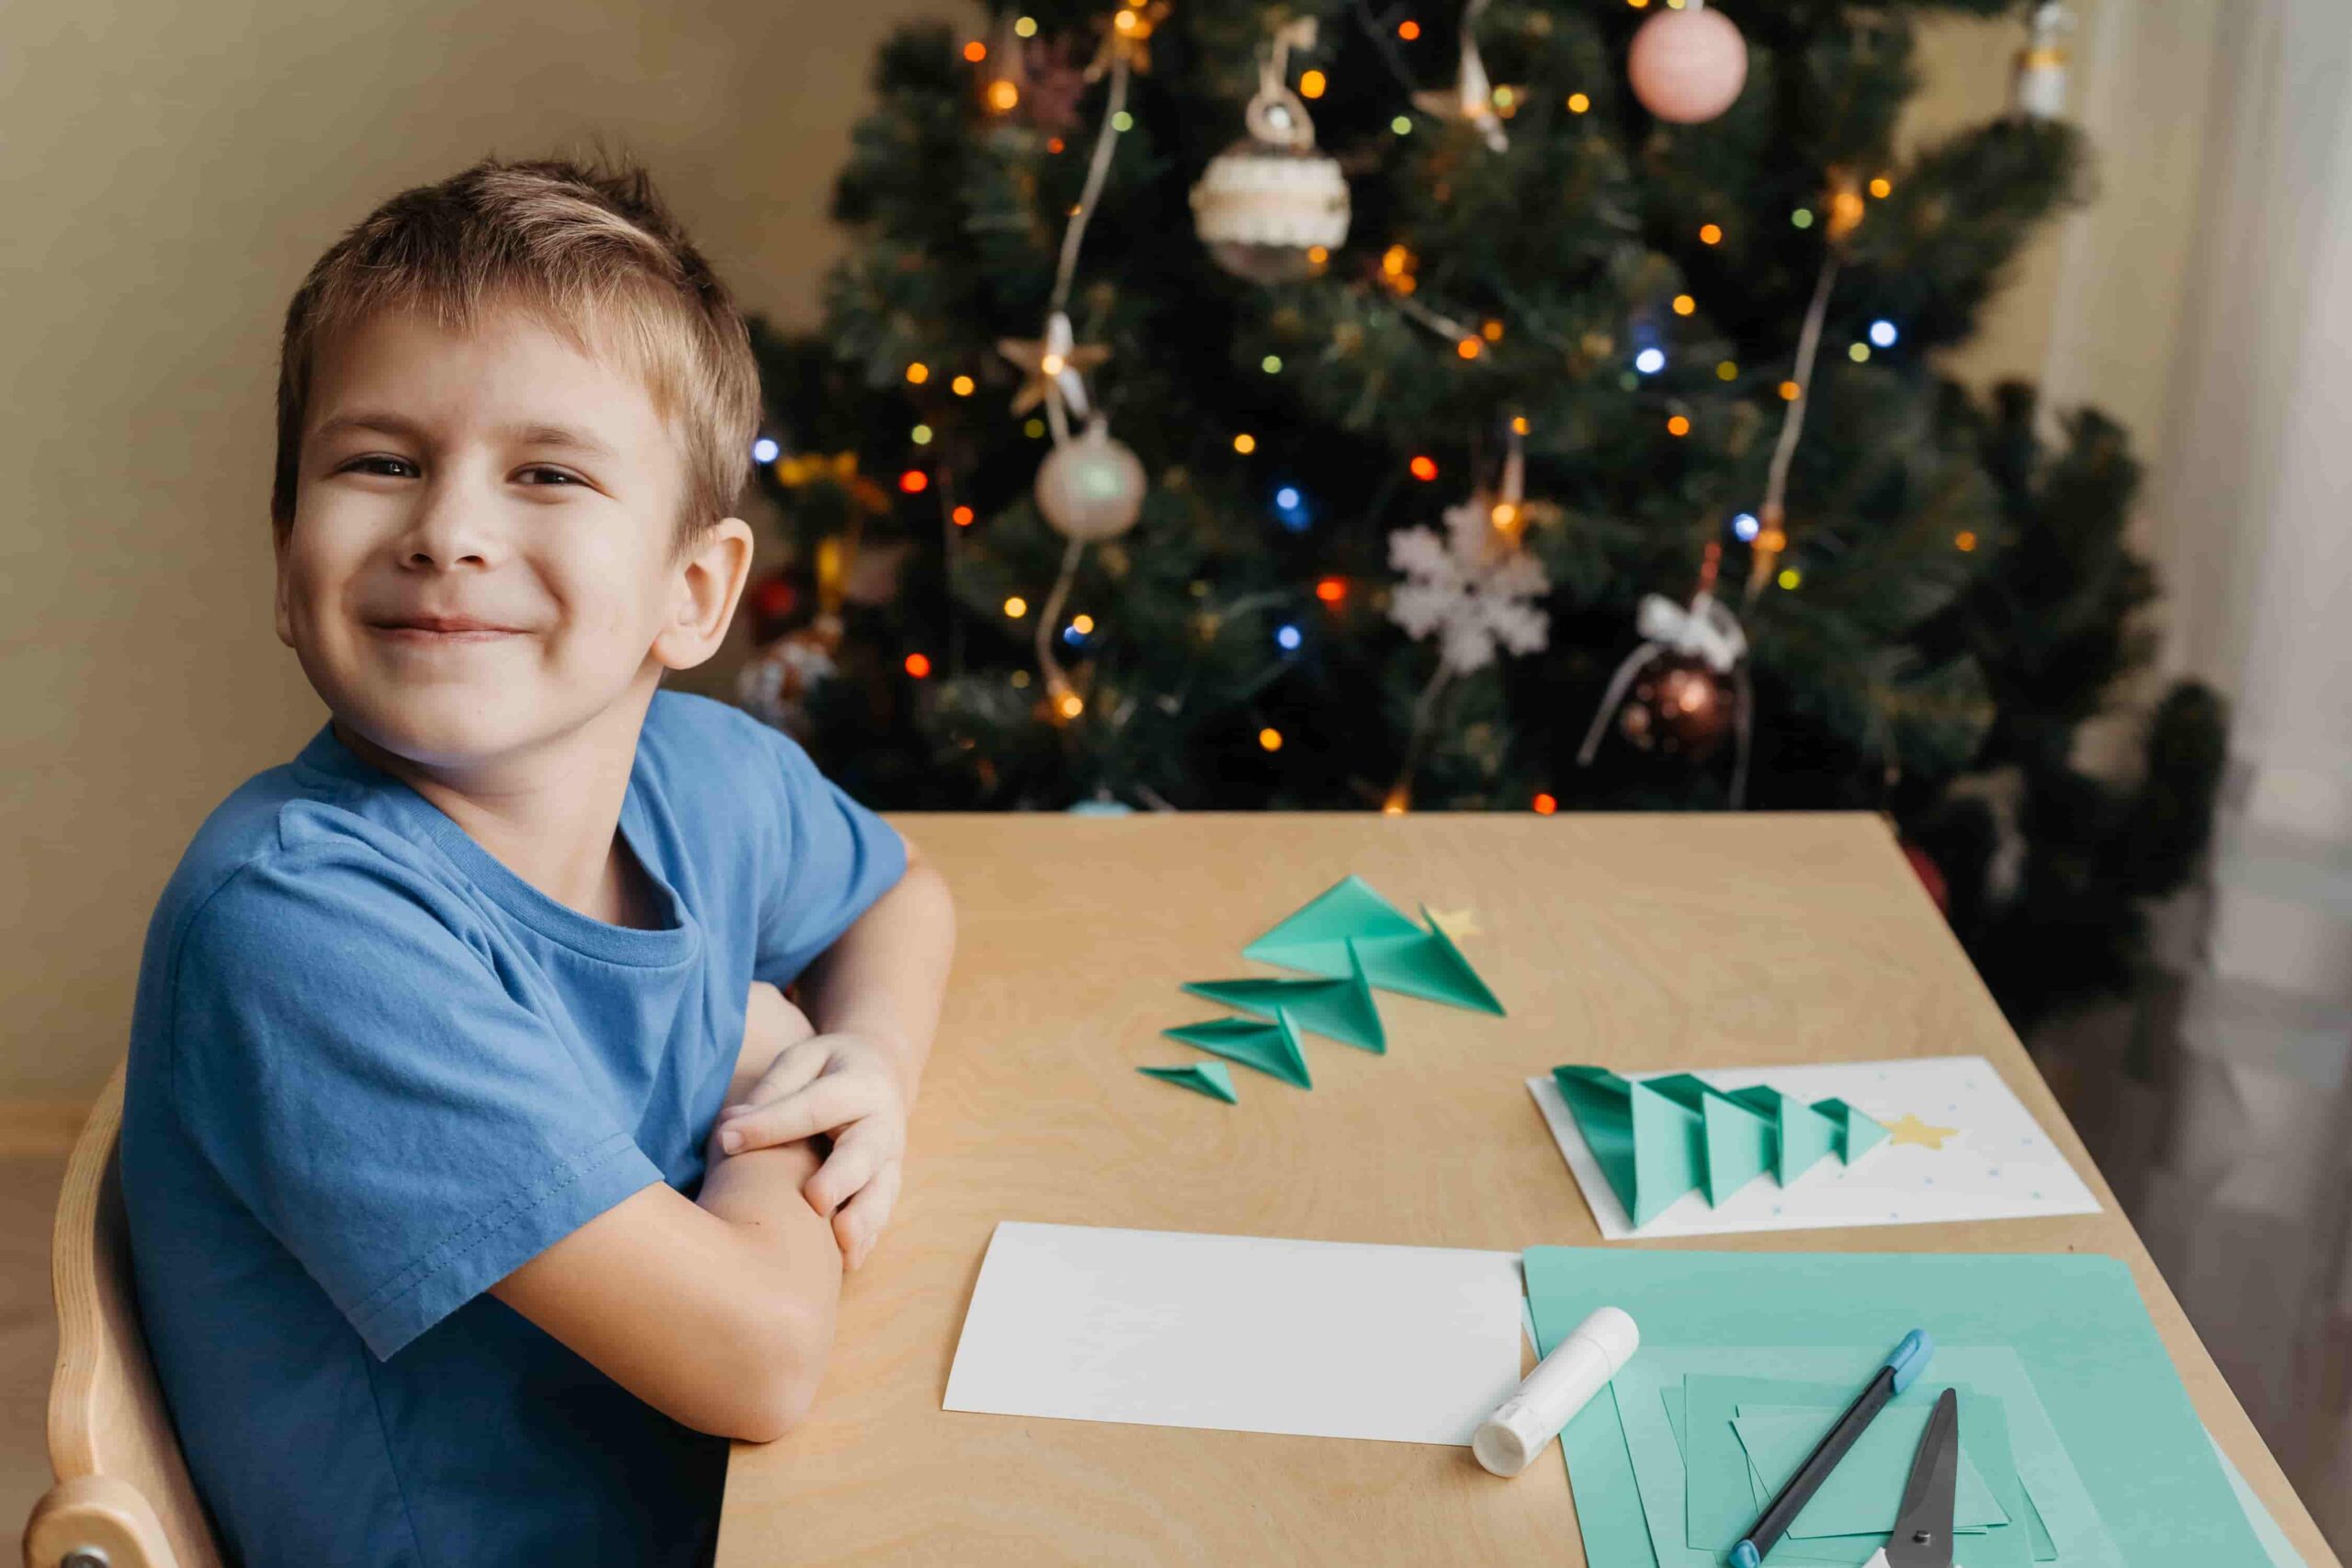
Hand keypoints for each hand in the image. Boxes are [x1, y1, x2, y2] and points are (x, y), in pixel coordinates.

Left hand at [713, 1032, 907, 1269]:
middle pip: (863, 1153)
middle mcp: (882, 1125)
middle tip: (816, 1200)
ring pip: (882, 1191)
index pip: (813, 1107)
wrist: (882, 1074)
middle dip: (841, 1178)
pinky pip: (882, 1216)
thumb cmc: (828, 1069)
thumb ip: (773, 1091)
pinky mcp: (888, 1186)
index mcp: (858, 1085)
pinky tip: (848, 1262)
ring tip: (844, 1243)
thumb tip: (732, 1128)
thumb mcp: (803, 1061)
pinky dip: (867, 1240)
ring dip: (864, 1219)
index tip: (726, 1140)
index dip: (771, 1124)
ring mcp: (890, 1160)